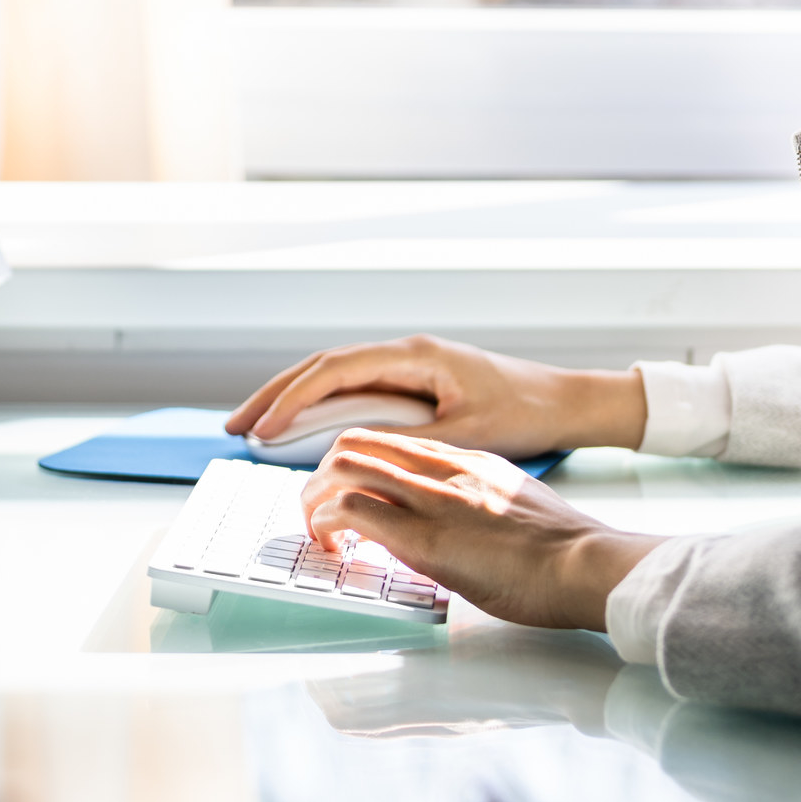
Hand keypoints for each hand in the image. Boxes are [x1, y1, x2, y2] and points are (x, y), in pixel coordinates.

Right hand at [226, 335, 647, 457]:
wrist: (565, 402)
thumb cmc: (525, 414)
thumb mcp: (463, 433)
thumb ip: (406, 437)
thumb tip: (350, 450)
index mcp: (414, 355)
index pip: (335, 371)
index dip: (293, 399)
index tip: (263, 429)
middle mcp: (404, 351)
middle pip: (322, 367)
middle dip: (274, 395)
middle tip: (234, 426)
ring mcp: (406, 362)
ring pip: (333, 375)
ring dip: (291, 398)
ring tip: (254, 427)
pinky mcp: (413, 378)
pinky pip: (352, 387)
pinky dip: (320, 404)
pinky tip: (300, 425)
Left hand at [302, 430, 663, 631]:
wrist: (589, 563)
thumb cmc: (563, 549)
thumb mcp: (514, 503)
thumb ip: (476, 501)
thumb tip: (450, 523)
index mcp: (466, 458)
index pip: (389, 440)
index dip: (354, 463)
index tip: (346, 492)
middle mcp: (443, 467)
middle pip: (355, 441)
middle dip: (321, 474)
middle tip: (318, 510)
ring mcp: (432, 498)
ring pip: (344, 466)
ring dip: (316, 498)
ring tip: (319, 531)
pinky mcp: (425, 537)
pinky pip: (354, 509)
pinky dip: (330, 524)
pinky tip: (336, 546)